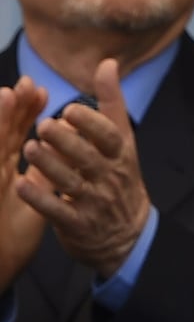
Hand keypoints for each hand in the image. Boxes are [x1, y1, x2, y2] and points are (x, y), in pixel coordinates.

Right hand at [0, 76, 48, 292]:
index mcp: (5, 171)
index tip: (41, 91)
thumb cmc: (8, 238)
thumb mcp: (34, 205)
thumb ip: (45, 179)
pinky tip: (1, 148)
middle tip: (26, 83)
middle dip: (11, 107)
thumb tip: (60, 156)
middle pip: (1, 134)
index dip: (26, 112)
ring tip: (6, 96)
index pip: (16, 134)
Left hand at [17, 58, 150, 277]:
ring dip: (50, 166)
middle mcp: (108, 179)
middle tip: (43, 126)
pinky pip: (58, 212)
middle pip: (88, 159)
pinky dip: (40, 200)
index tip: (69, 110)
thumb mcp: (123, 143)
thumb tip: (107, 63)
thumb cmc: (120, 180)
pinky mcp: (79, 226)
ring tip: (30, 149)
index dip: (91, 124)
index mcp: (119, 157)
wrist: (130, 236)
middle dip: (66, 143)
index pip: (109, 138)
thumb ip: (111, 104)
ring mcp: (94, 204)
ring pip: (71, 183)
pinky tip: (22, 186)